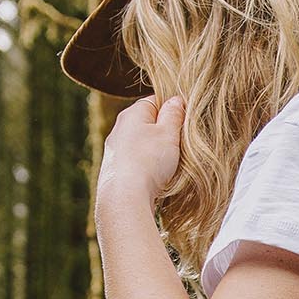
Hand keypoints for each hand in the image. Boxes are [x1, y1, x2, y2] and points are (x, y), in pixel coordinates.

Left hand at [96, 93, 185, 208]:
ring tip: (167, 166)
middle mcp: (119, 129)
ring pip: (142, 145)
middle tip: (179, 146)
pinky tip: (154, 179)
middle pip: (148, 124)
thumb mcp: (169, 133)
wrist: (125, 198)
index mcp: (132, 113)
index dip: (173, 111)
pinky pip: (135, 163)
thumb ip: (174, 114)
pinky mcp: (113, 171)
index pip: (155, 101)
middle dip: (165, 134)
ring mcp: (114, 151)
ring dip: (156, 153)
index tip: (184, 124)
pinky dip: (146, 168)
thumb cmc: (148, 162)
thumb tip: (176, 100)